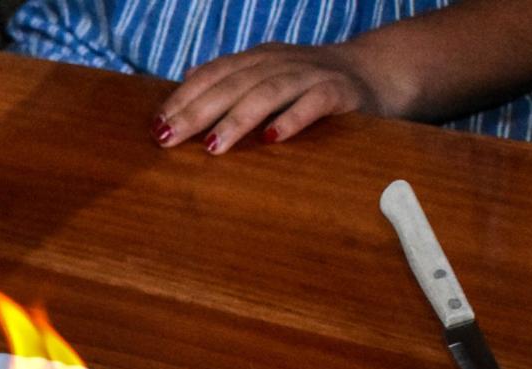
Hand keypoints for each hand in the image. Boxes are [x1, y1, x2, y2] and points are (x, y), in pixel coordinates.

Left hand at [153, 42, 387, 153]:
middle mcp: (279, 62)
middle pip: (232, 85)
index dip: (183, 98)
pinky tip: (273, 138)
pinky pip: (314, 103)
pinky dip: (293, 119)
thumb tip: (187, 79)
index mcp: (257, 59)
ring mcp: (309, 75)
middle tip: (169, 138)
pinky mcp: (339, 92)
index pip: (212, 75)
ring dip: (238, 119)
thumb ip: (230, 77)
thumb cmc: (309, 81)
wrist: (375, 71)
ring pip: (268, 93)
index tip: (156, 125)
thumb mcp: (267, 73)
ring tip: (214, 146)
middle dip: (197, 111)